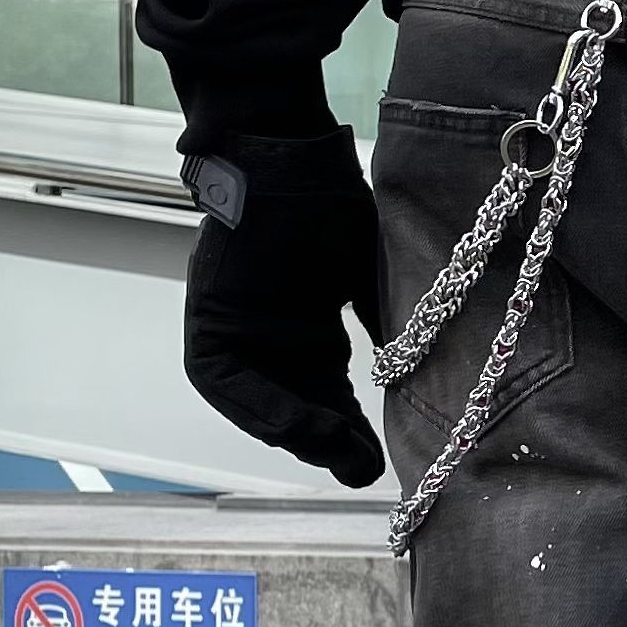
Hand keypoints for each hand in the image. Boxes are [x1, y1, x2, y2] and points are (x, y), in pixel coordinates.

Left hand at [178, 128, 386, 487]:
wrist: (286, 158)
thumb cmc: (330, 203)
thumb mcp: (368, 278)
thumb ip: (385, 325)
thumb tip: (420, 372)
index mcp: (306, 327)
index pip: (330, 394)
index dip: (354, 429)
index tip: (381, 457)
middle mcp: (270, 337)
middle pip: (299, 407)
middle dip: (331, 442)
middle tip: (364, 469)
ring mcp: (236, 333)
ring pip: (262, 404)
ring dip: (300, 434)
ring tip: (338, 454)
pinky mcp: (206, 325)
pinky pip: (228, 385)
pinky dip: (264, 409)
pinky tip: (300, 426)